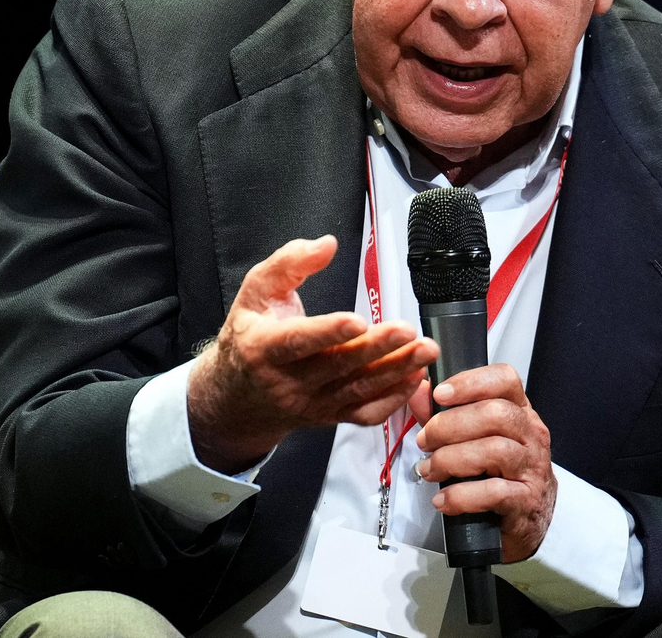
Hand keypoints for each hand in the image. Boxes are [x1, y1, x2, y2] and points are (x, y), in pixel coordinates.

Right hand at [187, 235, 439, 472]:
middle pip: (337, 365)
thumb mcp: (256, 291)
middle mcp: (287, 382)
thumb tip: (327, 244)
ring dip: (395, 371)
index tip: (358, 321)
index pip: (297, 341)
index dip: (328, 332)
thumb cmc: (249, 335)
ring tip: (424, 350)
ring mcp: (310, 403)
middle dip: (376, 348)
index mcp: (264, 347)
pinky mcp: (329, 416)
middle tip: (407, 330)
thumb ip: (290, 263)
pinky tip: (415, 378)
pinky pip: (365, 414)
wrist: (236, 395)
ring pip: (357, 390)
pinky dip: (393, 399)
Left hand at [411, 364, 556, 562]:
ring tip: (429, 470)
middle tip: (424, 441)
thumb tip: (418, 391)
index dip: (471, 381)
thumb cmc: (501, 473)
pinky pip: (494, 492)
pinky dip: (461, 495)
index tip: (439, 394)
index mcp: (520, 412)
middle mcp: (532, 435)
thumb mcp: (475, 439)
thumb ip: (445, 415)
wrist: (532, 520)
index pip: (506, 380)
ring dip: (451, 459)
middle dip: (450, 425)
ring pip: (495, 450)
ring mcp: (532, 468)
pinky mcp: (526, 501)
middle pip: (496, 414)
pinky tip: (443, 500)